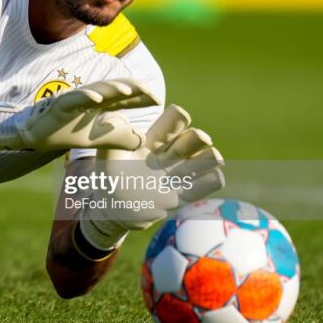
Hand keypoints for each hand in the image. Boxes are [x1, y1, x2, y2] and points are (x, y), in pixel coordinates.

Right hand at [0, 79, 159, 150]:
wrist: (36, 137)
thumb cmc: (66, 133)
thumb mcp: (97, 140)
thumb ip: (118, 138)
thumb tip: (141, 141)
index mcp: (100, 105)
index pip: (124, 99)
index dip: (140, 98)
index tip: (158, 100)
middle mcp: (90, 98)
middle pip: (115, 90)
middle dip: (133, 88)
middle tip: (151, 92)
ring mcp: (76, 98)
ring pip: (98, 90)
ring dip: (113, 88)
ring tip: (129, 90)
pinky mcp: (61, 104)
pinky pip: (75, 98)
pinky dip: (86, 97)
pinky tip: (97, 100)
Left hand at [76, 104, 224, 247]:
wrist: (114, 207)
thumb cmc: (110, 175)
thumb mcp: (108, 153)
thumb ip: (112, 135)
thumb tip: (112, 116)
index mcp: (155, 141)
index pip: (173, 122)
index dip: (177, 119)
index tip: (178, 115)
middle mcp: (171, 156)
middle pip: (194, 139)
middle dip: (197, 138)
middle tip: (196, 140)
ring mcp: (179, 176)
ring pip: (206, 160)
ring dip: (209, 158)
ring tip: (208, 159)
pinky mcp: (183, 197)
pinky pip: (206, 186)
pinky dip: (212, 180)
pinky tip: (214, 177)